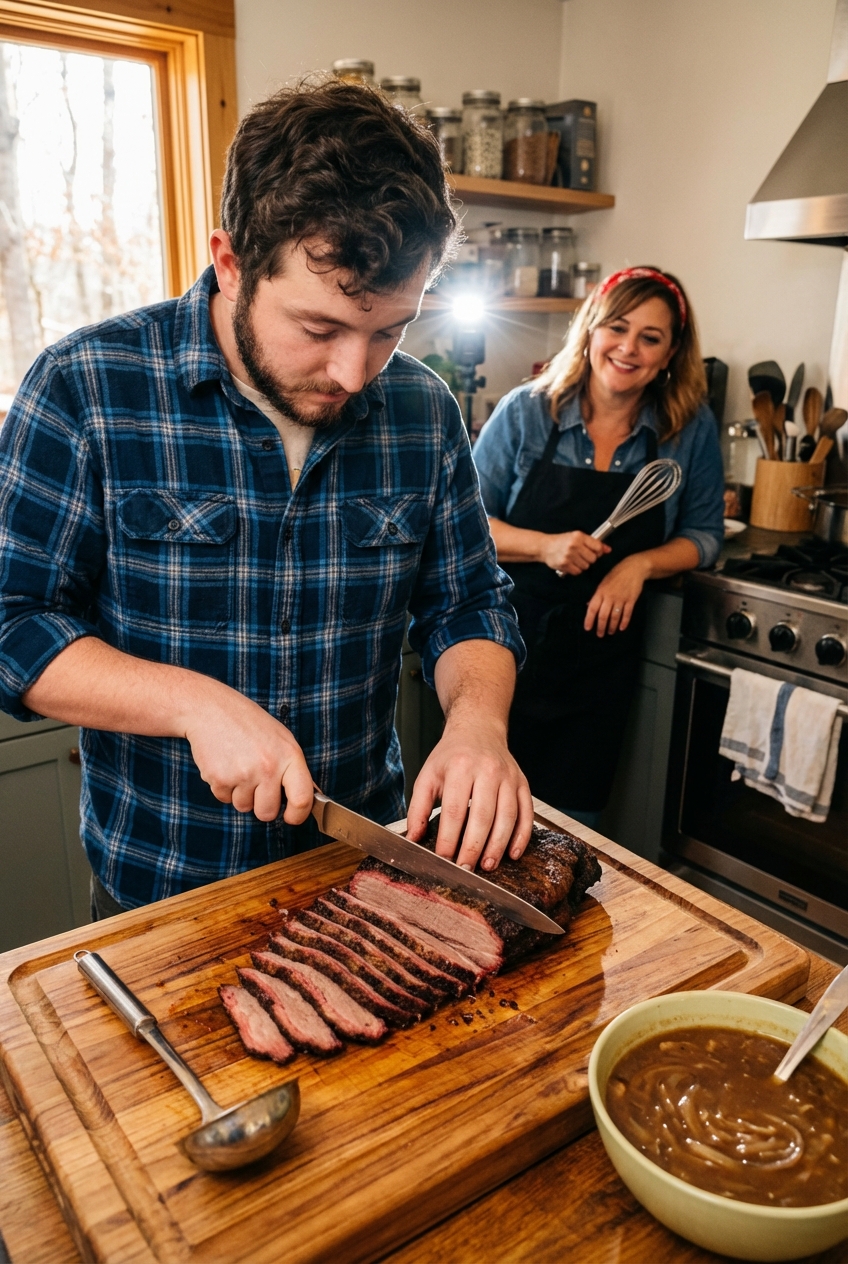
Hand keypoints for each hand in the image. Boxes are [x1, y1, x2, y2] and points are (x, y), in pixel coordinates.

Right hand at [184, 681, 313, 823]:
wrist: (211, 709)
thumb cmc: (248, 723)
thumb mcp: (280, 738)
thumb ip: (291, 768)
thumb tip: (302, 798)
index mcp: (289, 755)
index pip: (302, 798)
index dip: (298, 815)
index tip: (291, 817)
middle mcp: (268, 767)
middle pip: (267, 813)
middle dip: (261, 805)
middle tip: (256, 785)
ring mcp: (243, 774)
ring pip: (243, 807)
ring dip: (240, 794)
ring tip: (238, 766)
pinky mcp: (220, 779)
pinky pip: (224, 799)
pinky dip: (223, 787)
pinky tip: (224, 764)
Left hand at [405, 717, 533, 871]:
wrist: (478, 730)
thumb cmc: (451, 757)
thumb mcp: (428, 776)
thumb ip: (418, 808)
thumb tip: (413, 839)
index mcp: (460, 767)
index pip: (455, 810)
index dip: (449, 838)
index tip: (443, 858)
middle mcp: (488, 770)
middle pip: (483, 815)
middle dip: (474, 846)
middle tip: (466, 868)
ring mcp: (509, 777)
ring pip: (508, 816)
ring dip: (498, 845)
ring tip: (487, 866)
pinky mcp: (523, 783)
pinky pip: (527, 813)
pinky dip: (522, 836)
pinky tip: (512, 853)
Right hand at [540, 530, 609, 575]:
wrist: (545, 547)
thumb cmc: (562, 541)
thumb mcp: (577, 538)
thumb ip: (593, 543)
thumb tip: (608, 550)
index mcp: (579, 536)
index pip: (597, 547)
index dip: (598, 552)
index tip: (593, 552)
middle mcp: (574, 545)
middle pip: (593, 559)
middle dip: (589, 559)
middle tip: (581, 556)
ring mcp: (569, 555)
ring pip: (586, 566)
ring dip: (582, 565)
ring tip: (574, 559)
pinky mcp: (564, 564)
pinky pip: (578, 572)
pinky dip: (575, 570)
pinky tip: (570, 564)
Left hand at [584, 554, 649, 636]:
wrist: (633, 568)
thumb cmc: (616, 575)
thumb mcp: (603, 583)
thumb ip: (597, 595)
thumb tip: (589, 606)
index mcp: (601, 592)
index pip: (592, 608)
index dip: (589, 619)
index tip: (587, 628)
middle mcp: (610, 597)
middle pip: (603, 615)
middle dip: (601, 627)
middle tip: (600, 635)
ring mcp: (621, 599)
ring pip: (615, 616)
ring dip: (612, 626)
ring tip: (610, 632)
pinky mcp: (631, 600)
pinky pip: (627, 614)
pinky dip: (624, 622)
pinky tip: (621, 628)